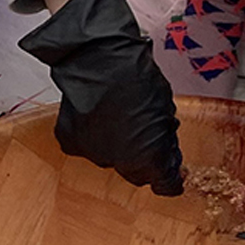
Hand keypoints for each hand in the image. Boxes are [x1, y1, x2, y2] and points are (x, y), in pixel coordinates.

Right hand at [19, 0, 185, 195]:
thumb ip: (164, 136)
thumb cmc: (136, 78)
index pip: (165, 185)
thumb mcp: (165, 110)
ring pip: (110, 158)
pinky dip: (92, 135)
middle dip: (144, 159)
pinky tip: (97, 116)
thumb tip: (165, 148)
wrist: (99, 58)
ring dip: (117, 146)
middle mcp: (120, 163)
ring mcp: (92, 153)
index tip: (174, 170)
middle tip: (148, 135)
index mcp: (149, 159)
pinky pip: (85, 145)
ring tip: (119, 118)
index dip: (171, 177)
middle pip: (136, 174)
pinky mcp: (71, 140)